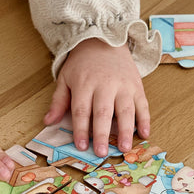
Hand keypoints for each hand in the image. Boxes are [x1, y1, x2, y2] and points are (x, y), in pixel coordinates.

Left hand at [44, 37, 149, 156]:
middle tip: (101, 153)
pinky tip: (144, 133)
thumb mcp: (65, 78)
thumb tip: (48, 122)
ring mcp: (123, 85)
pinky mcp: (136, 86)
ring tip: (124, 148)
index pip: (81, 111)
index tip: (80, 146)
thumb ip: (58, 101)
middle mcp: (105, 85)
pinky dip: (145, 120)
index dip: (81, 130)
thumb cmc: (82, 64)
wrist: (104, 40)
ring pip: (125, 110)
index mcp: (84, 84)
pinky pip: (143, 104)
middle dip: (102, 134)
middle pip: (103, 112)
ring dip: (125, 130)